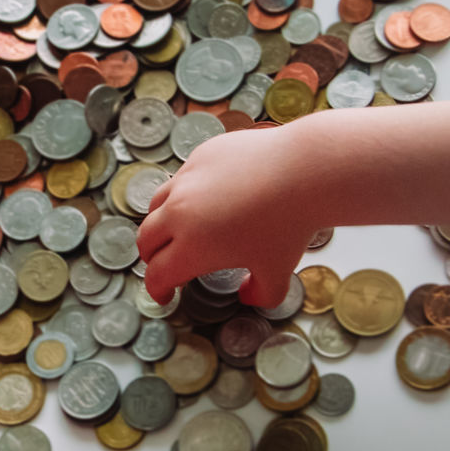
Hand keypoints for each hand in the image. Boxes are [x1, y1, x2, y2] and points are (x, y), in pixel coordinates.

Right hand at [137, 123, 319, 306]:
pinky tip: (205, 197)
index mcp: (192, 248)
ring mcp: (187, 180)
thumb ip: (261, 294)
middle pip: (146, 239)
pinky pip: (181, 178)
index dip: (158, 290)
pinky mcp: (200, 155)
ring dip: (161, 223)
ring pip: (157, 205)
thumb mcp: (278, 272)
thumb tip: (247, 295)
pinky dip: (183, 194)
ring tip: (178, 229)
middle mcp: (180, 213)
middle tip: (165, 264)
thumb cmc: (289, 225)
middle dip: (152, 257)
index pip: (157, 274)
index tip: (165, 295)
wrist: (303, 171)